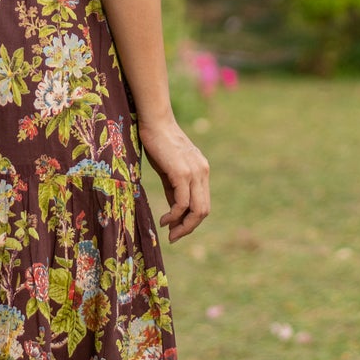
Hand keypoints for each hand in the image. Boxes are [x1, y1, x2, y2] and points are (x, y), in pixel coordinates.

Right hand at [137, 113, 209, 239]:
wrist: (155, 122)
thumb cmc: (158, 143)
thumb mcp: (169, 170)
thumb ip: (174, 190)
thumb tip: (174, 212)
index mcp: (202, 172)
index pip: (203, 203)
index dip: (192, 220)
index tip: (176, 230)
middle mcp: (202, 173)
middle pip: (203, 210)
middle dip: (190, 228)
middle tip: (174, 237)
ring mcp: (195, 173)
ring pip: (197, 210)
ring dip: (183, 226)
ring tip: (169, 232)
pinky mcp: (183, 173)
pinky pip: (182, 202)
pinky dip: (174, 215)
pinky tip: (164, 219)